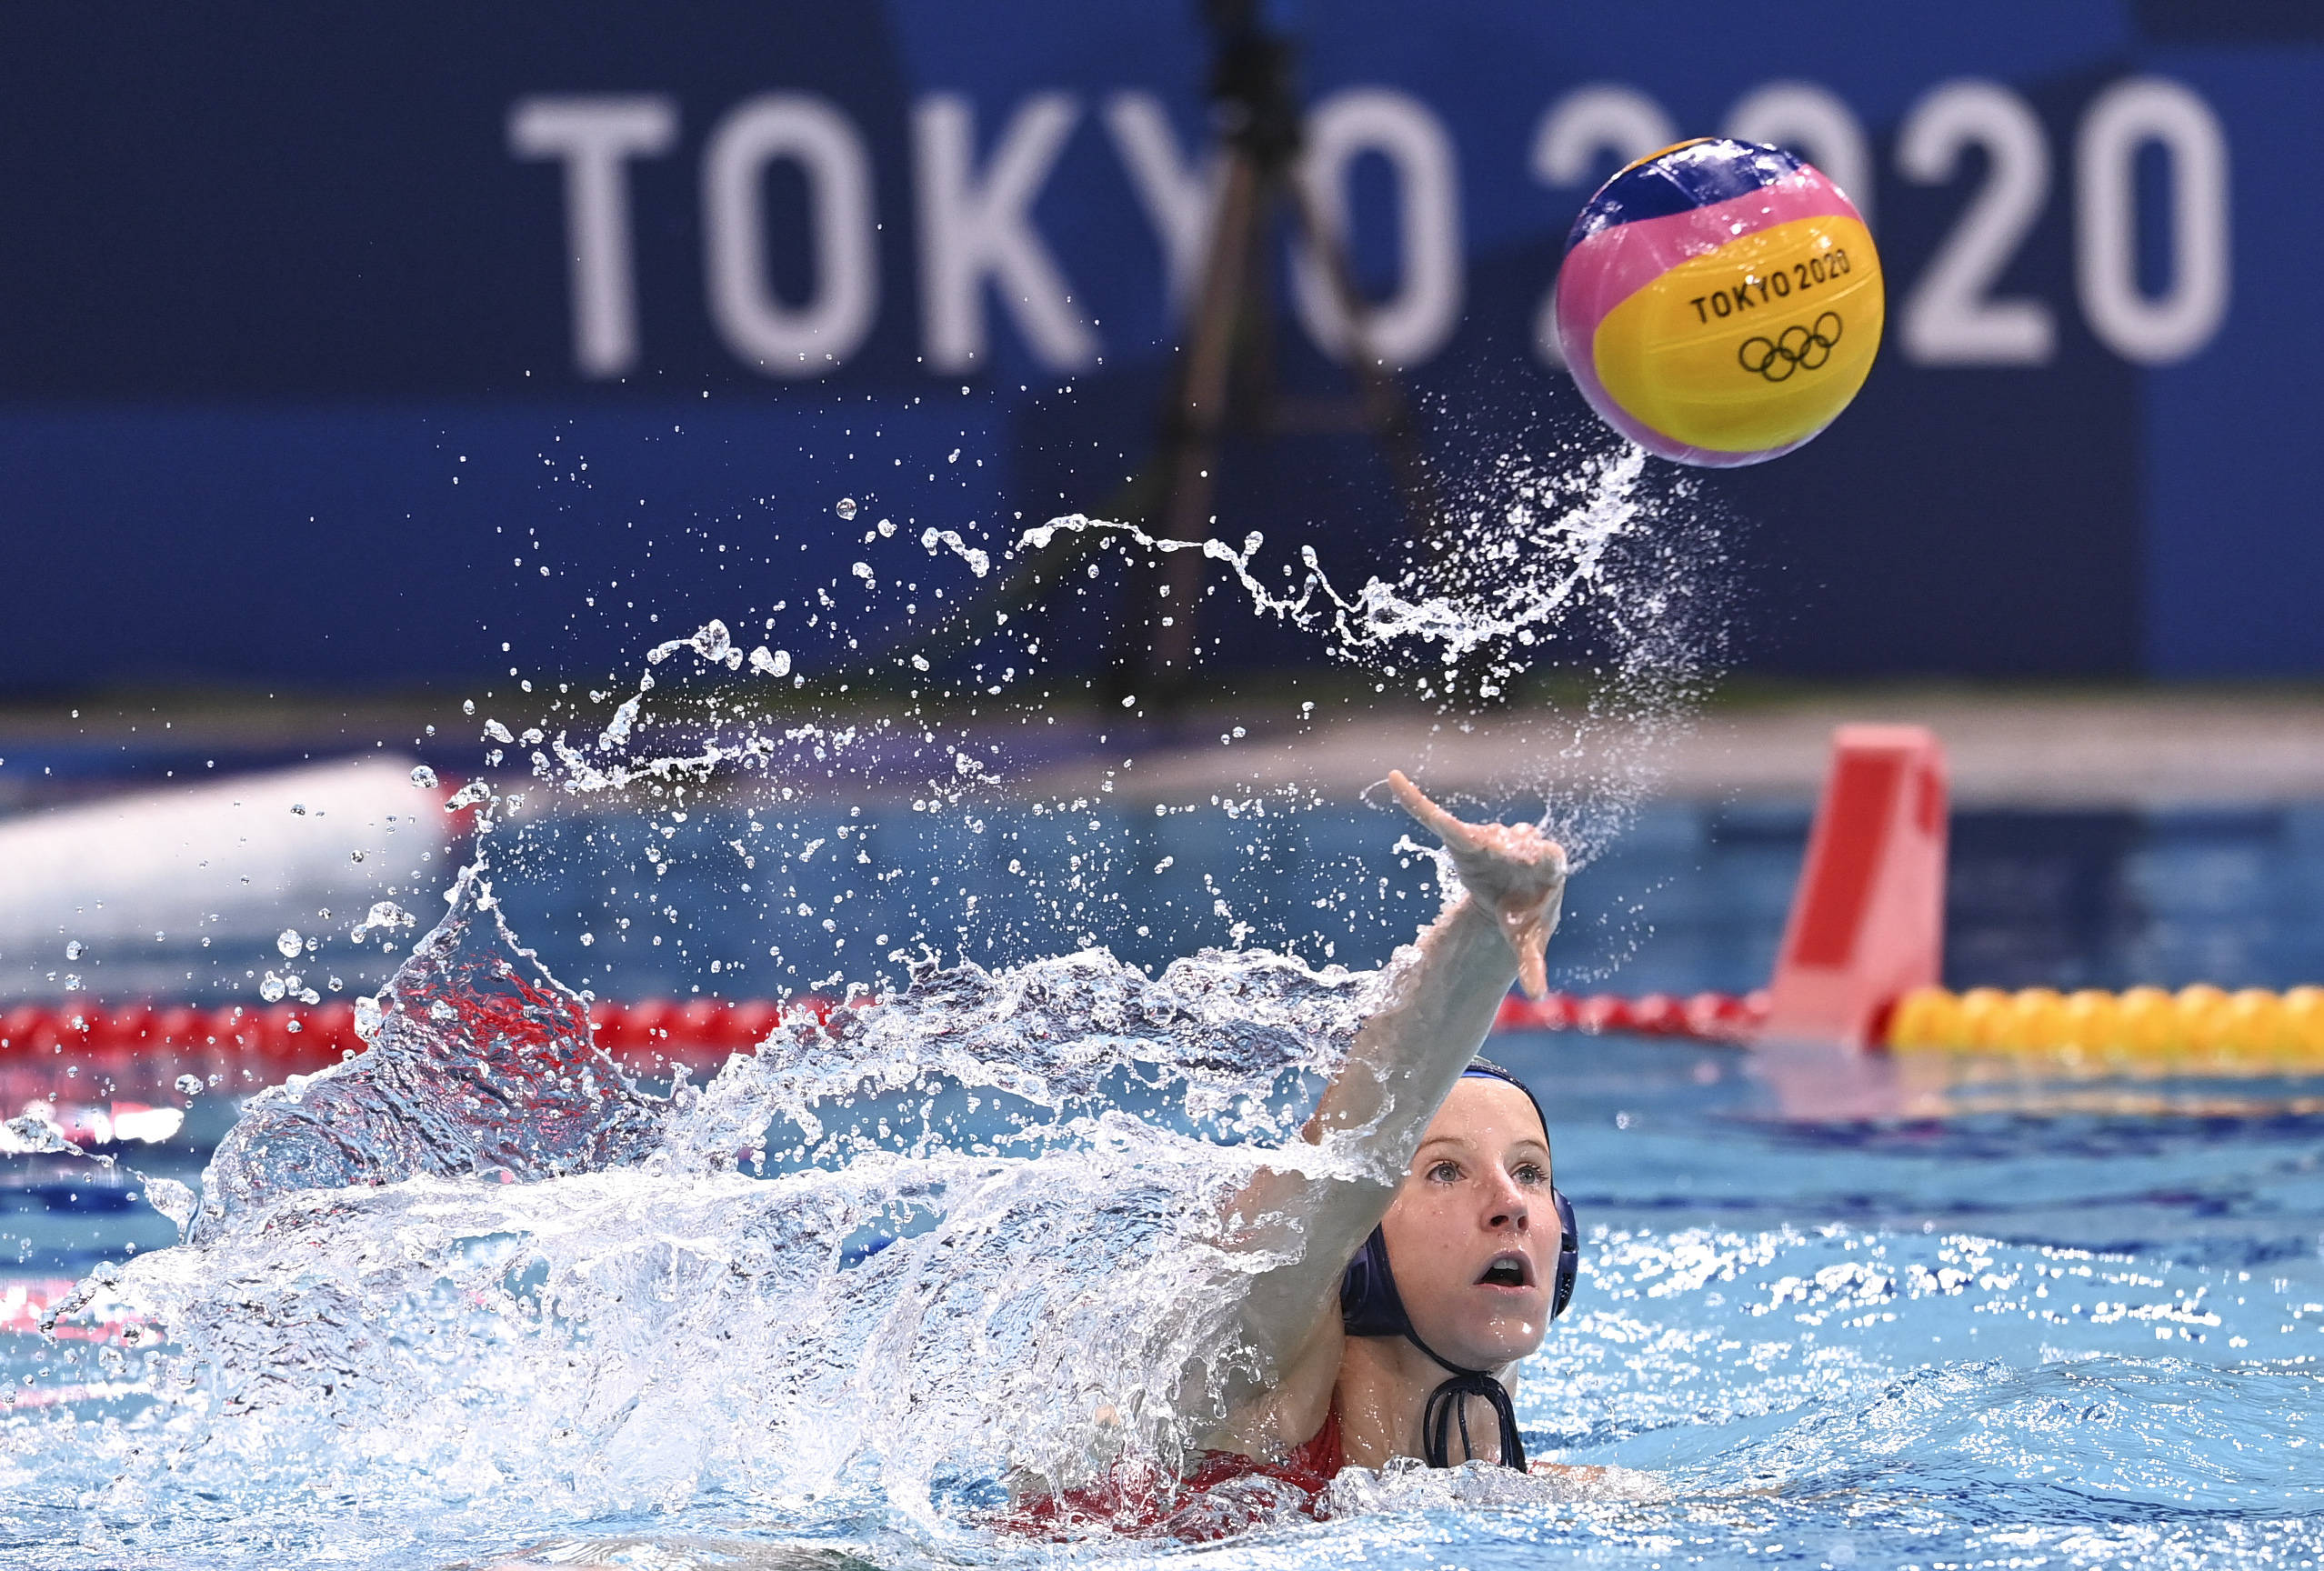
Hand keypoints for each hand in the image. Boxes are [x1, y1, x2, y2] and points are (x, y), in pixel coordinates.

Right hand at [1388, 770, 1566, 999]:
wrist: (1512, 904)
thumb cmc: (1528, 920)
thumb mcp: (1529, 942)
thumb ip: (1533, 964)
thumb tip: (1539, 996)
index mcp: (1547, 864)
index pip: (1544, 852)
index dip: (1535, 851)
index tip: (1528, 853)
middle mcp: (1519, 843)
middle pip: (1508, 839)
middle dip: (1505, 845)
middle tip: (1506, 854)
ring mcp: (1490, 837)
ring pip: (1476, 833)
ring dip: (1474, 844)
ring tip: (1482, 870)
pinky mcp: (1463, 838)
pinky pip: (1436, 819)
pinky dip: (1415, 802)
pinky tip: (1394, 779)